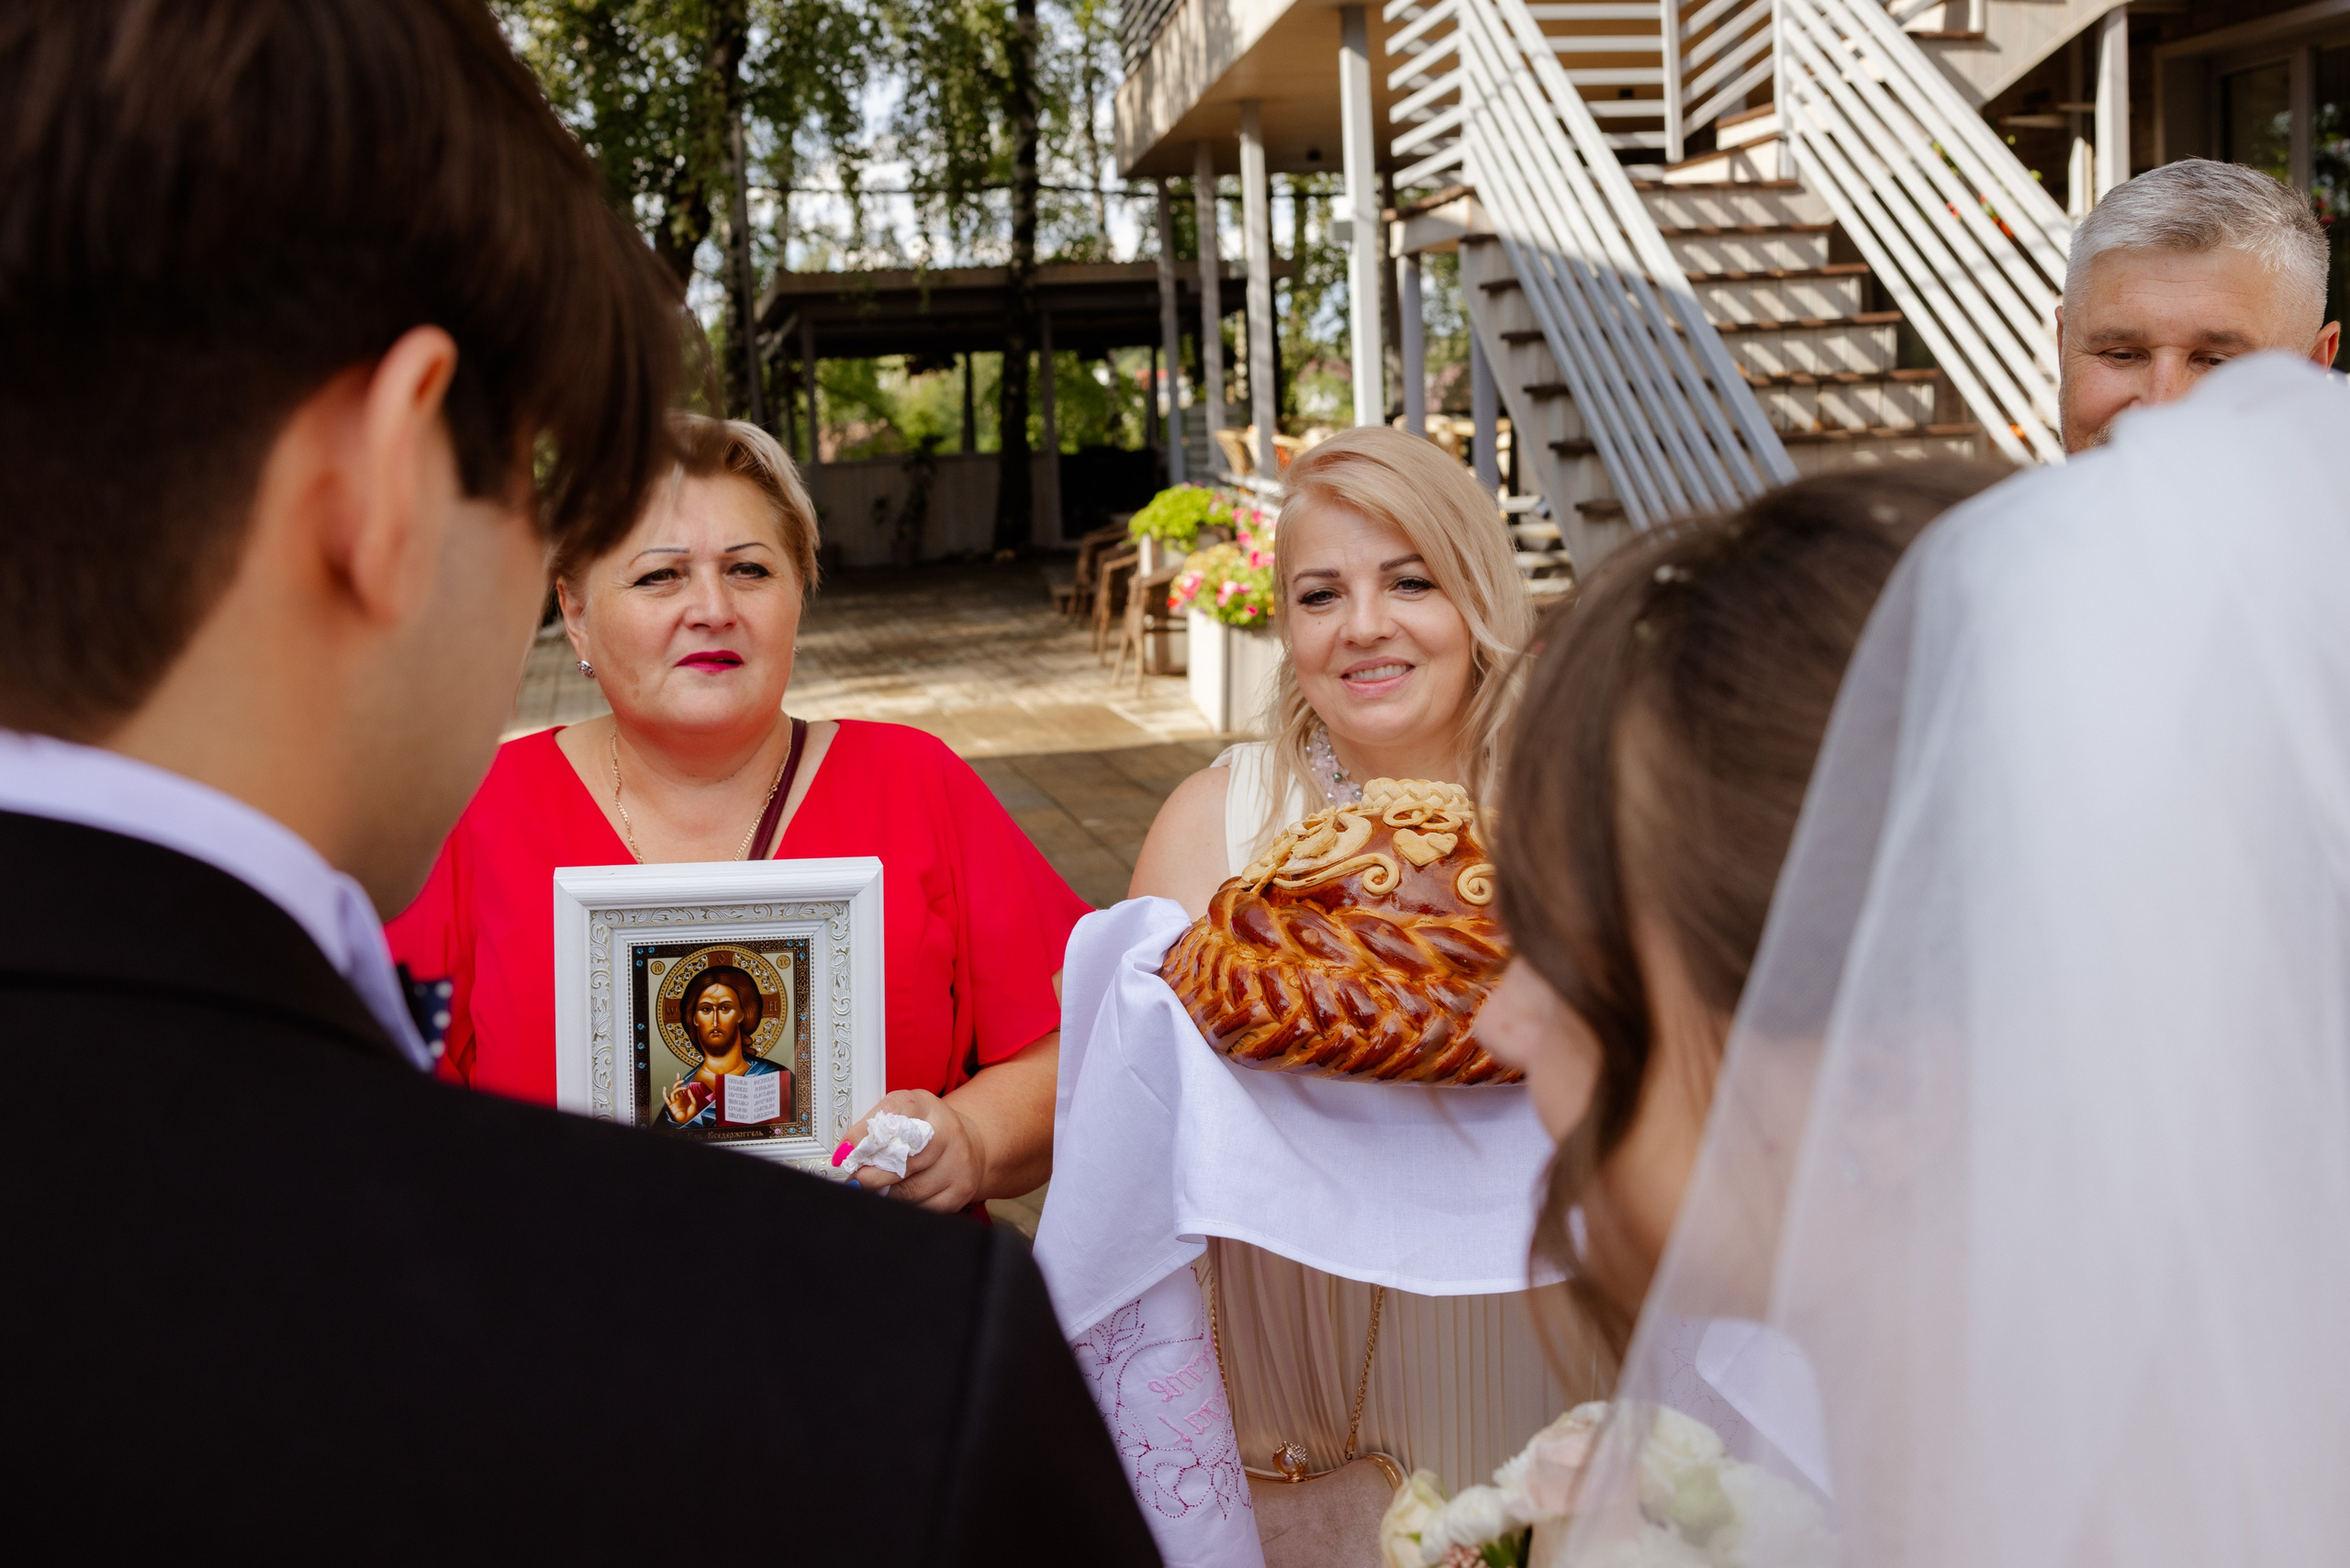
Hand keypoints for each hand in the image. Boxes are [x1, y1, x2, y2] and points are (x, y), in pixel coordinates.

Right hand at [663, 1079, 699, 1123]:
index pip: (680, 1087)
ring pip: (673, 1092)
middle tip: (682, 1080)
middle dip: (678, 1082)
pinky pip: (666, 1099)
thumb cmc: (691, 1113)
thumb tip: (688, 1089)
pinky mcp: (671, 1105)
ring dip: (677, 1088)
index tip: (678, 1074)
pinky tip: (665, 1089)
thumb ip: (691, 1096)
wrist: (688, 1120)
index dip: (678, 1080)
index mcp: (683, 1097)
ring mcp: (674, 1101)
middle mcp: (678, 1098)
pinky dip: (664, 1094)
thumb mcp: (694, 1103)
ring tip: (683, 1087)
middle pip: (675, 1087)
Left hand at [841, 1090, 985, 1212]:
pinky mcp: (961, 1189)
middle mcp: (947, 1131)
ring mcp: (958, 1162)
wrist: (968, 1145)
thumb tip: (845, 1153)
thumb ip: (876, 1128)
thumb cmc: (925, 1130)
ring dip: (886, 1194)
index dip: (865, 1135)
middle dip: (873, 1174)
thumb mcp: (903, 1115)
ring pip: (910, 1190)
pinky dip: (905, 1206)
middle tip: (856, 1178)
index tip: (845, 1151)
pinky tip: (901, 1196)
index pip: (893, 1114)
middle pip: (903, 1159)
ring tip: (876, 1189)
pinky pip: (923, 1207)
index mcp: (926, 1105)